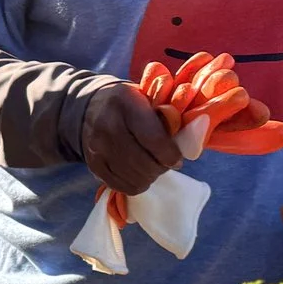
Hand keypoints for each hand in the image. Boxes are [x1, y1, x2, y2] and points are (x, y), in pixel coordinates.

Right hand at [76, 81, 183, 195]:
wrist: (88, 106)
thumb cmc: (129, 103)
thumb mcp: (147, 98)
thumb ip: (168, 117)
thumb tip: (194, 140)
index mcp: (127, 103)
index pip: (153, 139)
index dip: (170, 154)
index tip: (177, 158)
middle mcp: (107, 125)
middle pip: (143, 163)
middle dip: (161, 168)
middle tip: (166, 163)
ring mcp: (96, 147)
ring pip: (134, 178)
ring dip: (150, 177)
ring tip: (153, 167)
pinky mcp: (93, 164)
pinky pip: (121, 186)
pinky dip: (136, 184)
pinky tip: (139, 174)